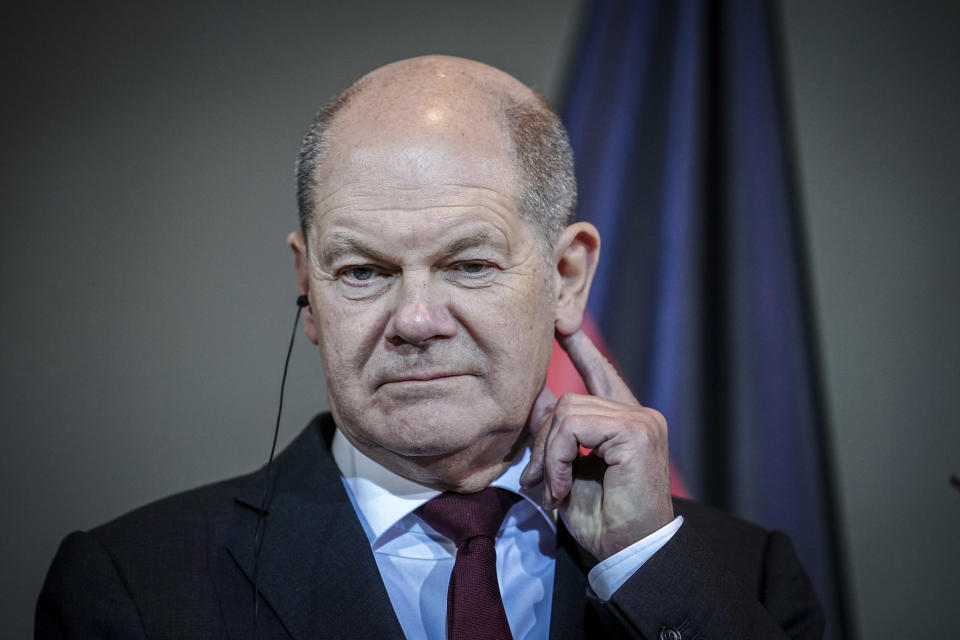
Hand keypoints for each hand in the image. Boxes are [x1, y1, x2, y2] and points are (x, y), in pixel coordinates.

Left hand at [519, 329, 674, 559]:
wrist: (626, 552)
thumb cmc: (602, 519)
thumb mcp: (569, 468)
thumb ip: (558, 431)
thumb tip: (536, 396)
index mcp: (627, 421)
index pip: (602, 373)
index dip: (582, 350)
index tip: (564, 325)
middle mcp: (639, 414)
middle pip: (569, 401)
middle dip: (543, 440)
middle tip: (536, 480)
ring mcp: (641, 421)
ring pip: (568, 412)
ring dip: (548, 455)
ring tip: (550, 488)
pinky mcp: (636, 431)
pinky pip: (574, 428)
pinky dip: (557, 458)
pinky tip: (560, 488)